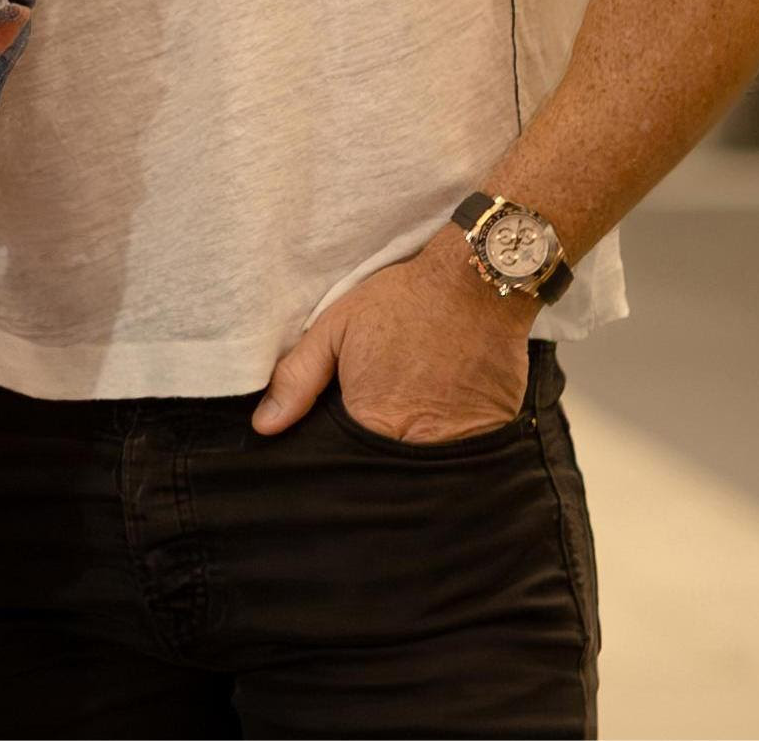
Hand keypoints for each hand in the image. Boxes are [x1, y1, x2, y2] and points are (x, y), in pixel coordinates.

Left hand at [251, 233, 531, 442]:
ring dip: (414, 452)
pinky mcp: (494, 437)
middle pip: (387, 473)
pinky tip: (444, 410)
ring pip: (426, 469)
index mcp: (374, 423)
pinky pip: (464, 456)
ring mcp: (461, 446)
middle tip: (381, 414)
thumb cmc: (400, 304)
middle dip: (376, 460)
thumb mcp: (334, 329)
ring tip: (414, 408)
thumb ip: (297, 379)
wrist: (473, 286)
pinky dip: (451, 443)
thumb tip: (264, 426)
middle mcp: (419, 446)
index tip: (341, 433)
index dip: (340, 455)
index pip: (347, 465)